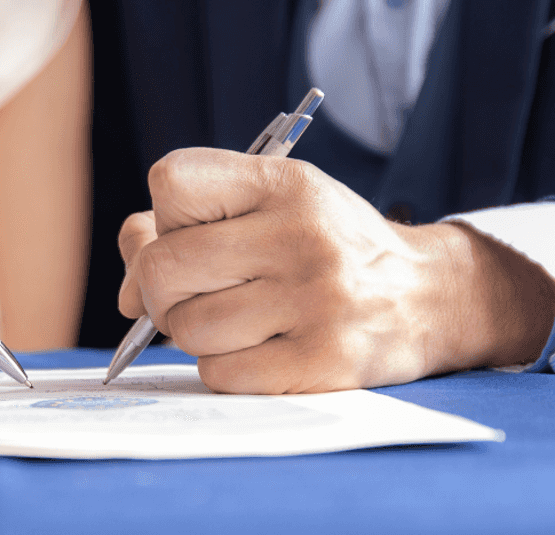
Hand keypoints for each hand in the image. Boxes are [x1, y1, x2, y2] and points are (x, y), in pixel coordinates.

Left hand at [117, 148, 554, 393]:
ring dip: (193, 332)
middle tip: (194, 292)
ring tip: (235, 320)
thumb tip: (126, 292)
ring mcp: (315, 301)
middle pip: (162, 265)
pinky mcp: (322, 362)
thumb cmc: (325, 246)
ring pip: (186, 326)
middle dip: (161, 287)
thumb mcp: (269, 205)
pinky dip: (223, 366)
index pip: (170, 182)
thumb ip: (185, 226)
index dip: (165, 216)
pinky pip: (219, 373)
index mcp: (284, 184)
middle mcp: (301, 236)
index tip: (195, 231)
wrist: (428, 296)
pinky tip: (259, 349)